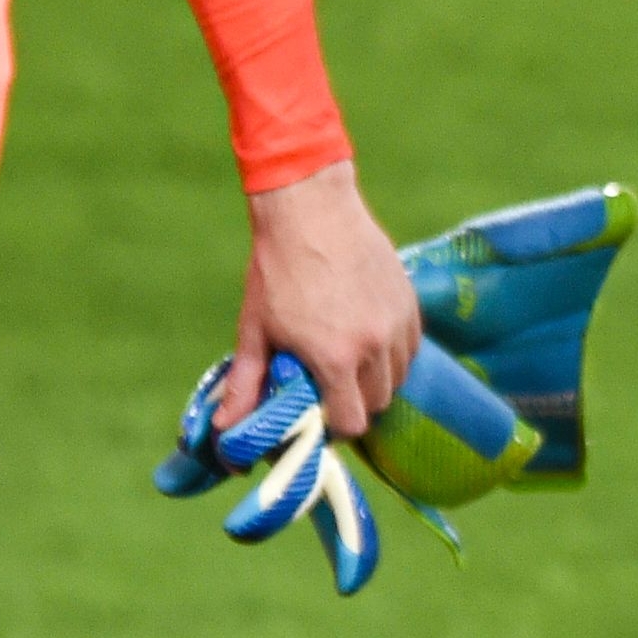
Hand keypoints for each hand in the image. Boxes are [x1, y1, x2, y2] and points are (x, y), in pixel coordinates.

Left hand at [227, 160, 415, 438]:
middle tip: (330, 385)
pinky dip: (393, 353)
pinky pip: (411, 347)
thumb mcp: (256, 330)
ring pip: (398, 376)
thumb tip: (226, 429)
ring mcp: (397, 322)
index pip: (352, 423)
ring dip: (376, 379)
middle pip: (378, 404)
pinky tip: (368, 335)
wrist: (311, 208)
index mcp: (335, 358)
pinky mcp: (410, 302)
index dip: (335, 426)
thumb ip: (245, 384)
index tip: (319, 413)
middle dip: (355, 403)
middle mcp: (374, 346)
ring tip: (349, 359)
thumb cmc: (277, 269)